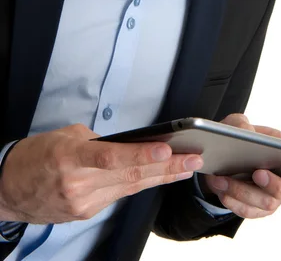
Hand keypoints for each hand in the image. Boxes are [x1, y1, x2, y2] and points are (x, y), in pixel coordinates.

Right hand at [0, 123, 202, 223]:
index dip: (142, 155)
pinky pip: (118, 195)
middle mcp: (79, 183)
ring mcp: (83, 202)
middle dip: (167, 168)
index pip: (112, 157)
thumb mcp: (65, 135)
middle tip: (194, 160)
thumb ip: (98, 141)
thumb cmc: (36, 155)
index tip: (167, 150)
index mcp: (71, 157)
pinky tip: (159, 177)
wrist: (9, 188)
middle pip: (130, 176)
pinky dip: (140, 185)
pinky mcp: (85, 213)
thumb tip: (128, 145)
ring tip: (187, 167)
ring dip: (160, 177)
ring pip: (129, 188)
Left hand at [203, 114, 280, 218]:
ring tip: (223, 178)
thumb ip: (240, 124)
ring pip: (269, 204)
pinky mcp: (256, 209)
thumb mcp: (235, 123)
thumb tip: (247, 134)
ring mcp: (273, 197)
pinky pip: (248, 212)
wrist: (219, 155)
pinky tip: (220, 186)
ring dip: (245, 191)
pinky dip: (233, 200)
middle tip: (258, 173)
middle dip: (278, 186)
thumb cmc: (237, 136)